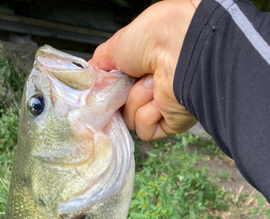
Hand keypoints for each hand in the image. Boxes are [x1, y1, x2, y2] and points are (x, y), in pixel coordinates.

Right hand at [90, 0, 200, 140]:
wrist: (179, 48)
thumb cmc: (153, 37)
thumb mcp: (116, 45)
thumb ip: (101, 63)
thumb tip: (90, 77)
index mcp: (142, 69)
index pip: (116, 91)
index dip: (107, 92)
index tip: (101, 89)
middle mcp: (152, 88)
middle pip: (120, 108)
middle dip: (118, 97)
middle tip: (126, 82)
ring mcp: (161, 106)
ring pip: (130, 119)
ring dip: (135, 101)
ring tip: (151, 83)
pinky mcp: (170, 122)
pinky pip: (144, 130)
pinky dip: (146, 115)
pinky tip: (158, 99)